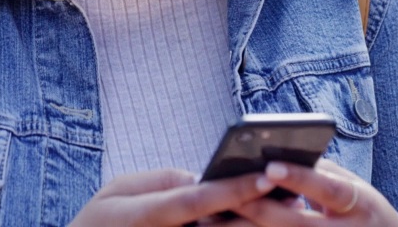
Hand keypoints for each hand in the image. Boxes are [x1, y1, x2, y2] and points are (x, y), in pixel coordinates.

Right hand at [69, 168, 281, 225]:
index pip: (199, 201)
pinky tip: (260, 218)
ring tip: (290, 207)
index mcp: (149, 216)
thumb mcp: (120, 189)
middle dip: (259, 211)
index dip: (234, 188)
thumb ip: (164, 182)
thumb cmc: (101, 219)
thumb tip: (203, 179)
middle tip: (297, 196)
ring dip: (258, 225)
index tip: (267, 175)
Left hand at [235, 159, 397, 225]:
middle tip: (223, 191)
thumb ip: (319, 170)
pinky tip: (231, 226)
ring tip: (216, 214)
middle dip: (257, 207)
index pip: (327, 189)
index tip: (269, 165)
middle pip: (295, 223)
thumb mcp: (352, 185)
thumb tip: (276, 153)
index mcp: (359, 204)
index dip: (299, 178)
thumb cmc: (361, 206)